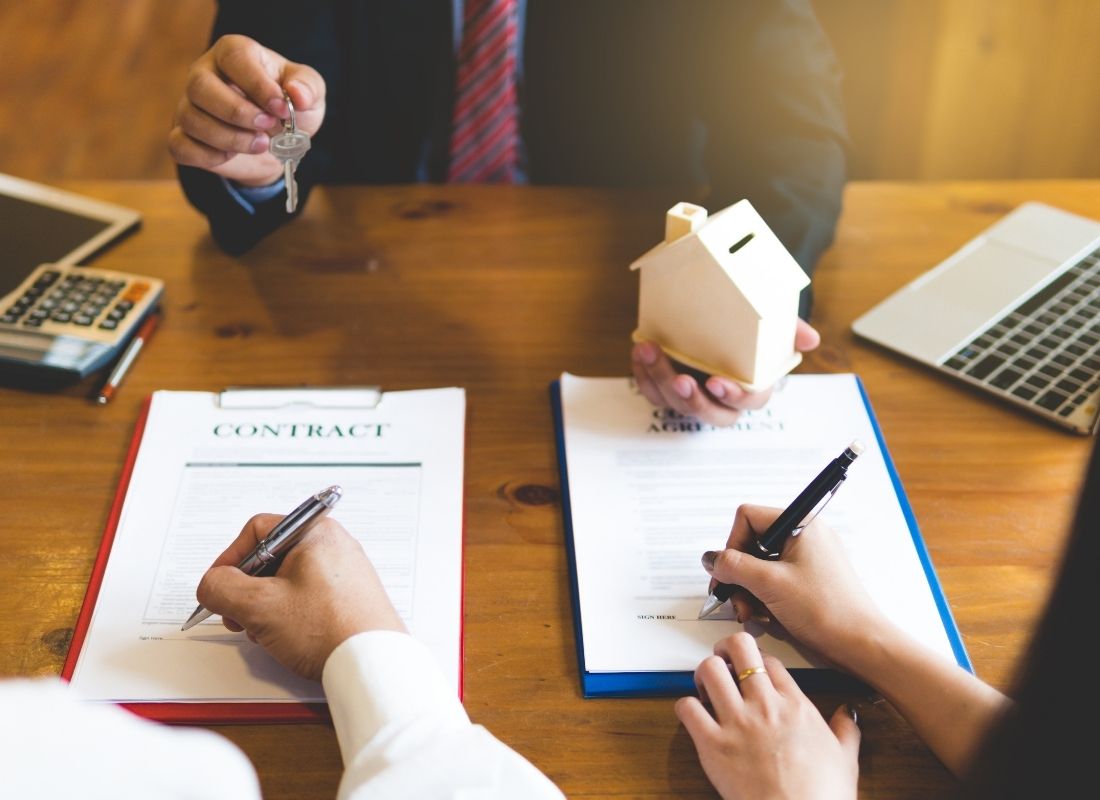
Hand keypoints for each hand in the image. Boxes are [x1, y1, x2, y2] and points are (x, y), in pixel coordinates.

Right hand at [169, 34, 325, 186]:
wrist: (276, 142)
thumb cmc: (287, 107)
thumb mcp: (309, 94)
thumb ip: (308, 88)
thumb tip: (297, 93)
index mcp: (234, 53)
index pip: (234, 57)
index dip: (257, 84)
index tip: (281, 108)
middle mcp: (204, 73)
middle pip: (200, 86)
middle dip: (237, 112)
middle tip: (268, 127)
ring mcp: (189, 104)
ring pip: (191, 119)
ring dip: (229, 138)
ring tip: (261, 145)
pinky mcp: (184, 135)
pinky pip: (180, 146)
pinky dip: (208, 156)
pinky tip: (231, 156)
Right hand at [195, 515, 404, 680]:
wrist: (371, 663)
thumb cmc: (327, 628)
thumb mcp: (259, 605)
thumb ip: (222, 588)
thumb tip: (210, 585)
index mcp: (315, 532)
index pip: (257, 531)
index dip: (229, 559)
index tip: (217, 586)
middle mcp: (333, 545)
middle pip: (271, 557)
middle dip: (247, 590)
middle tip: (239, 616)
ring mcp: (344, 571)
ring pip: (286, 580)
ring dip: (265, 606)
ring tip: (265, 632)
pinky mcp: (349, 596)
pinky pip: (307, 596)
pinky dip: (288, 614)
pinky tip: (286, 638)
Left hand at [631, 319, 819, 426]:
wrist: (714, 312)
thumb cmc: (746, 325)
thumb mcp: (770, 322)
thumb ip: (788, 329)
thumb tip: (811, 340)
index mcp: (751, 386)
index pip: (750, 402)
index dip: (735, 396)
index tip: (718, 382)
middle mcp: (722, 398)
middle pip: (711, 413)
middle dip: (694, 400)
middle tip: (682, 380)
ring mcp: (693, 395)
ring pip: (676, 403)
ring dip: (660, 380)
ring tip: (649, 351)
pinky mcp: (668, 388)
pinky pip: (653, 392)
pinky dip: (643, 375)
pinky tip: (639, 353)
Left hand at [675, 632, 859, 799]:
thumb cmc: (823, 795)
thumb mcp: (845, 758)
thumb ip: (845, 729)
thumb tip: (848, 712)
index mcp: (795, 705)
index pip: (769, 660)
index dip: (756, 659)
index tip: (751, 668)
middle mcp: (764, 706)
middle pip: (739, 648)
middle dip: (726, 648)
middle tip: (722, 659)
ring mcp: (737, 723)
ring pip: (710, 670)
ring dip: (703, 673)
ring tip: (706, 686)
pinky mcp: (713, 745)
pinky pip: (688, 708)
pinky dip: (686, 706)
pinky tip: (694, 715)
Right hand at [701, 504, 885, 668]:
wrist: (861, 644)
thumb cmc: (826, 610)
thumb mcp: (769, 584)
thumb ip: (733, 566)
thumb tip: (711, 559)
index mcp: (801, 525)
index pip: (749, 518)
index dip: (732, 544)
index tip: (728, 572)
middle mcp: (805, 537)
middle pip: (753, 544)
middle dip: (740, 575)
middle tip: (736, 599)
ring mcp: (809, 559)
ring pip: (762, 566)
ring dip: (749, 590)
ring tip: (752, 613)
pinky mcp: (810, 580)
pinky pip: (776, 580)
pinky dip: (765, 597)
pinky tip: (766, 616)